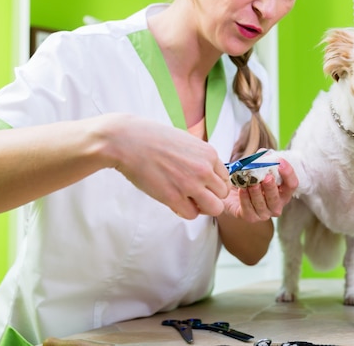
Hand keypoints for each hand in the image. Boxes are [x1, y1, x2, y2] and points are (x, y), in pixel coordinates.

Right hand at [102, 114, 229, 217]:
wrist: (127, 141)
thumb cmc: (153, 138)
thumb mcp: (187, 141)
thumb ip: (200, 157)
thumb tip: (207, 173)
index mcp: (209, 154)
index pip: (226, 179)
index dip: (214, 185)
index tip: (201, 184)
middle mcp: (204, 170)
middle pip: (223, 195)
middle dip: (211, 197)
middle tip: (194, 195)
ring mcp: (190, 184)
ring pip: (214, 208)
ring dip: (202, 208)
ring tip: (187, 200)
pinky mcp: (174, 197)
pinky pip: (191, 214)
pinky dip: (184, 211)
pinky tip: (173, 201)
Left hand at [224, 158, 297, 221]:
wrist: (231, 191)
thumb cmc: (249, 179)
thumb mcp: (256, 166)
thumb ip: (262, 159)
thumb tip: (264, 153)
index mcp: (283, 191)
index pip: (292, 184)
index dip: (288, 173)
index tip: (280, 162)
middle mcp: (276, 205)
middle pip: (278, 198)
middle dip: (272, 188)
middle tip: (267, 177)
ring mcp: (264, 214)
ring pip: (262, 205)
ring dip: (257, 193)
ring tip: (251, 183)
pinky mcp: (250, 217)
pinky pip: (249, 210)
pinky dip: (245, 199)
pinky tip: (242, 189)